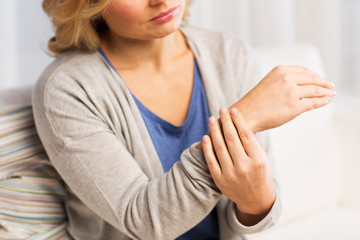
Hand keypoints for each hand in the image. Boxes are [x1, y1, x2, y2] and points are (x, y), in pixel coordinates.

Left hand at [202, 107, 275, 222]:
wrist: (256, 200)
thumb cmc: (260, 174)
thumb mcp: (262, 158)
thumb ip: (250, 144)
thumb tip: (236, 121)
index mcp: (258, 160)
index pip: (245, 135)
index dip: (238, 120)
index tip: (233, 110)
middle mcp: (244, 167)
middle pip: (231, 138)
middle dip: (225, 121)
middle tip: (222, 109)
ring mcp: (231, 175)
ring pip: (219, 147)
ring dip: (214, 130)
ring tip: (212, 119)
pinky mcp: (220, 180)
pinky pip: (211, 160)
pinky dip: (207, 148)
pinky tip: (206, 136)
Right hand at [232, 65, 335, 132]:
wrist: (246, 114)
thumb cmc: (257, 102)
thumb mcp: (270, 83)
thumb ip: (285, 81)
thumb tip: (304, 86)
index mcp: (280, 70)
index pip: (304, 70)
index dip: (315, 75)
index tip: (321, 79)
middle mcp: (286, 78)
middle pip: (313, 79)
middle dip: (324, 83)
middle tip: (330, 86)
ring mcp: (291, 92)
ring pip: (316, 90)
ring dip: (326, 92)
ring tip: (331, 94)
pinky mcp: (295, 106)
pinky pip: (314, 102)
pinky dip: (324, 101)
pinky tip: (327, 100)